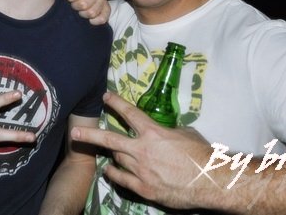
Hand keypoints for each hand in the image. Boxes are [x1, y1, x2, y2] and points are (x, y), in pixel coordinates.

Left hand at [62, 0, 109, 24]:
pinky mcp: (107, 10)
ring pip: (92, 13)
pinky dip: (94, 20)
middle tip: (74, 4)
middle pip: (84, 4)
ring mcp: (104, 0)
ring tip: (81, 9)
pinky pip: (102, 19)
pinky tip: (89, 17)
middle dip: (76, 6)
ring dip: (83, 13)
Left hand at [70, 92, 215, 209]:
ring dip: (112, 154)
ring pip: (116, 158)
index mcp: (154, 132)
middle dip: (91, 134)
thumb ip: (169, 131)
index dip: (116, 103)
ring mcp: (141, 170)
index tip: (105, 96)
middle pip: (110, 139)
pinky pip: (121, 179)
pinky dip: (114, 173)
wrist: (210, 180)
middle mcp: (142, 149)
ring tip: (105, 151)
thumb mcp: (186, 134)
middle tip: (75, 132)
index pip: (129, 113)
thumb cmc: (201, 154)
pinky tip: (109, 170)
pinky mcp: (143, 188)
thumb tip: (164, 132)